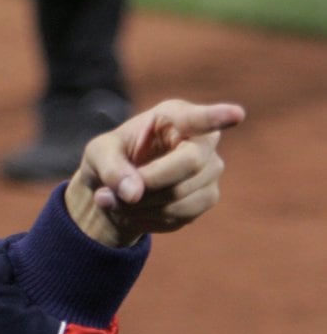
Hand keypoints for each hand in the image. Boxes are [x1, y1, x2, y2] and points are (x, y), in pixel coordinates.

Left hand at [65, 99, 245, 247]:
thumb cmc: (110, 159)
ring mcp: (210, 170)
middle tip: (110, 193)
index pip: (200, 118)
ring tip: (114, 201)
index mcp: (174, 117)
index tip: (235, 115)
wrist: (118, 189)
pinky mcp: (207, 197)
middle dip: (150, 182)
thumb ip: (111, 168)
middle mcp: (202, 140)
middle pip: (191, 163)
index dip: (217, 117)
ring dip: (141, 205)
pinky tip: (134, 210)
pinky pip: (181, 214)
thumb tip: (133, 193)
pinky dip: (149, 218)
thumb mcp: (97, 155)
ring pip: (183, 195)